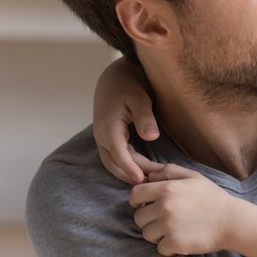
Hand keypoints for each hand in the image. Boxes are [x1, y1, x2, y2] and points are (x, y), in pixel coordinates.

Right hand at [93, 57, 160, 183]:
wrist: (115, 75)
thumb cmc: (128, 84)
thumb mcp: (140, 97)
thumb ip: (145, 117)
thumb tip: (152, 137)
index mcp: (108, 126)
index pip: (118, 153)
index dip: (130, 168)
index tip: (142, 179)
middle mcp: (101, 135)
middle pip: (114, 162)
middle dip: (132, 173)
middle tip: (154, 181)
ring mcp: (102, 137)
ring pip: (112, 162)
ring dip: (128, 172)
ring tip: (150, 179)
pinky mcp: (107, 137)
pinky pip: (114, 156)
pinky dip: (125, 165)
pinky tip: (141, 169)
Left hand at [129, 164, 237, 255]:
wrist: (232, 221)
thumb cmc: (213, 198)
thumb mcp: (194, 177)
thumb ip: (170, 171)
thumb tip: (149, 175)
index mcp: (167, 188)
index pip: (135, 194)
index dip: (137, 201)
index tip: (145, 205)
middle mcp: (165, 206)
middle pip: (139, 217)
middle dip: (149, 220)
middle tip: (164, 220)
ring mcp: (169, 226)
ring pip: (147, 234)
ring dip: (157, 235)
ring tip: (174, 230)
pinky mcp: (175, 243)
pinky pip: (160, 248)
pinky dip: (169, 247)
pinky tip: (181, 240)